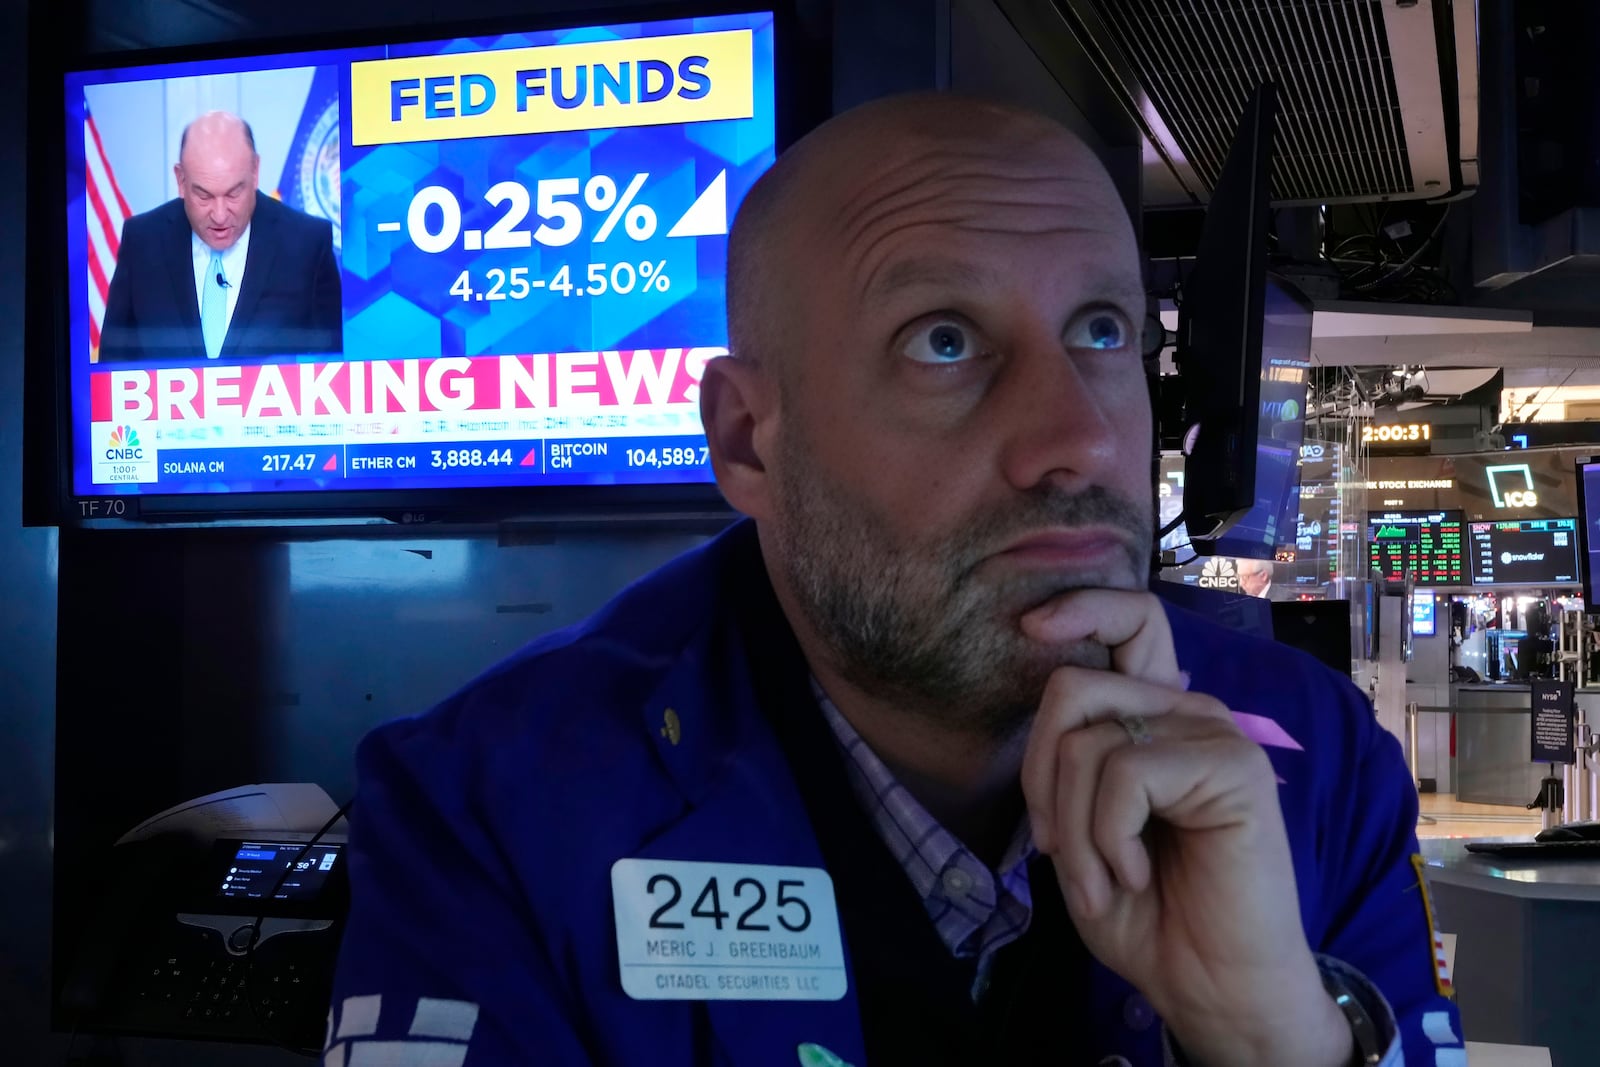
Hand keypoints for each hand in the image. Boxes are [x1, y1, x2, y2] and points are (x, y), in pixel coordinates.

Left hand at [1019, 591, 1351, 1066]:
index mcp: (1155, 718)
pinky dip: (1106, 838)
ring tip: (1103, 878)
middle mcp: (1187, 712)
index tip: (1029, 625)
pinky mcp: (1232, 766)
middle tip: (1056, 846)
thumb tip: (1048, 714)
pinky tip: (1135, 875)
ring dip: (1073, 828)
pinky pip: (1123, 774)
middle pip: (1071, 688)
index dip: (1080, 607)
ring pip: (1087, 741)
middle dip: (1038, 773)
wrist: (1210, 984)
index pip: (1131, 622)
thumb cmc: (1147, 912)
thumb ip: (1070, 763)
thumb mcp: (1081, 829)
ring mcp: (1214, 734)